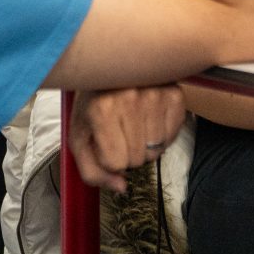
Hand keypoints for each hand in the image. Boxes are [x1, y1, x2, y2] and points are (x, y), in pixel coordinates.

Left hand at [68, 85, 186, 193]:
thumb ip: (92, 171)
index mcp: (103, 109)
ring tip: (133, 121)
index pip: (116, 163)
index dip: (108, 157)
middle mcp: (131, 99)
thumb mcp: (79, 136)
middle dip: (127, 151)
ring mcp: (156, 94)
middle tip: (119, 127)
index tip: (104, 138)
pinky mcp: (174, 94)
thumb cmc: (92, 102)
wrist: (110, 66)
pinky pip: (172, 137)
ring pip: (156, 151)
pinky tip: (148, 116)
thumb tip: (121, 187)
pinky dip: (161, 134)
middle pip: (138, 159)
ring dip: (145, 144)